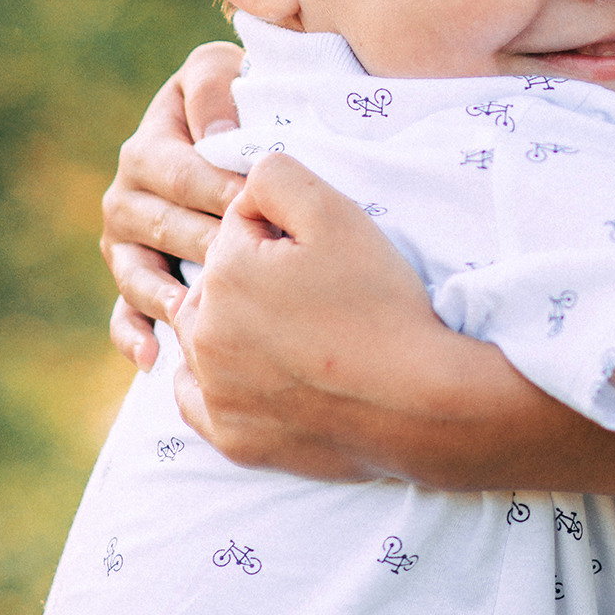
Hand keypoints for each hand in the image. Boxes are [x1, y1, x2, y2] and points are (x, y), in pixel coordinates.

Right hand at [101, 43, 244, 365]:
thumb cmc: (238, 101)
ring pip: (141, 276)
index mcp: (147, 147)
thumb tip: (217, 135)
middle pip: (165, 229)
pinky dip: (134, 337)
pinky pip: (122, 314)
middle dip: (209, 248)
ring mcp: (124, 244)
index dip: (221, 191)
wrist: (234, 133)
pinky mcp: (130, 280)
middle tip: (249, 270)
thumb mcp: (222, 71)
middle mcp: (126, 196)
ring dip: (170, 297)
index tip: (259, 209)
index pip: (182, 175)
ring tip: (200, 317)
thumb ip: (214, 86)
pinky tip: (156, 359)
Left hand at [171, 150, 468, 478]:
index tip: (320, 256)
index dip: (282, 234)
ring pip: (201, 339)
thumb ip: (275, 176)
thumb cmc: (380, 303)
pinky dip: (215, 384)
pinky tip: (251, 374)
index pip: (237, 229)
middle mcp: (203, 335)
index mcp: (223, 274)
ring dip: (230, 328)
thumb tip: (243, 183)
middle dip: (249, 280)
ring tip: (292, 332)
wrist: (418, 401)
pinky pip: (196, 400)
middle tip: (312, 296)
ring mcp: (214, 392)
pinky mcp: (230, 438)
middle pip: (213, 284)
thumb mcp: (336, 213)